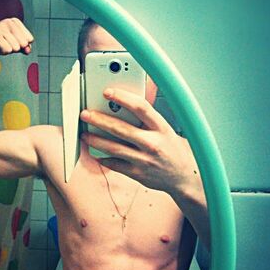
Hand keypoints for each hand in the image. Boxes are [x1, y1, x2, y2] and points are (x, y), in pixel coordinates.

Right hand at [0, 17, 33, 57]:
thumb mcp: (14, 44)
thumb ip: (25, 47)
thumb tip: (28, 50)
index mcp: (15, 22)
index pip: (30, 39)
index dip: (23, 45)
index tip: (12, 42)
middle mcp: (9, 22)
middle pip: (24, 43)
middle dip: (16, 48)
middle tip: (5, 44)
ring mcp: (1, 27)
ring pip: (16, 48)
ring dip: (8, 50)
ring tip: (0, 45)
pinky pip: (8, 50)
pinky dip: (3, 52)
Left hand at [79, 87, 199, 196]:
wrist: (184, 177)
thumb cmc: (173, 150)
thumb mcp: (166, 130)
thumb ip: (147, 120)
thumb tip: (120, 107)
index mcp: (161, 128)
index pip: (140, 108)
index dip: (122, 98)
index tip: (107, 92)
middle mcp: (153, 143)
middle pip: (121, 128)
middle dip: (99, 120)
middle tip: (85, 114)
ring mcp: (145, 160)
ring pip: (114, 148)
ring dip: (96, 140)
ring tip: (85, 134)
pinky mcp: (138, 174)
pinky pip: (115, 165)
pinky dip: (103, 158)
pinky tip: (96, 153)